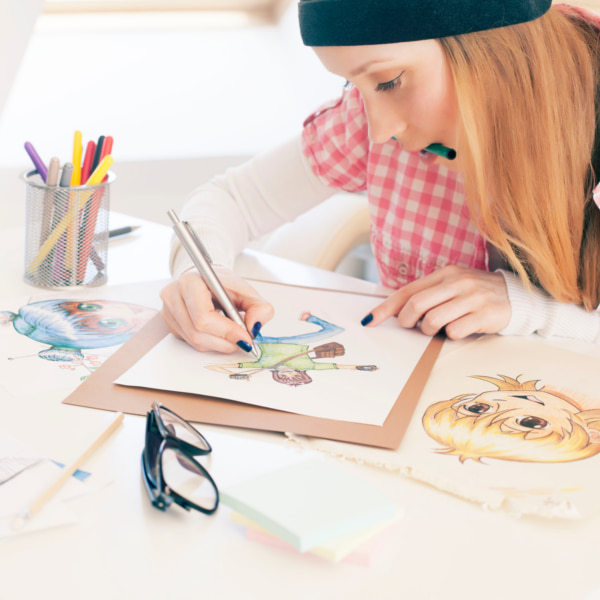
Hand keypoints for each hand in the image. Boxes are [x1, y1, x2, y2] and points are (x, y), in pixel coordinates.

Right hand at [160, 268, 273, 352]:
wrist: (207, 281)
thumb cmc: (224, 285)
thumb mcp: (247, 291)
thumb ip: (259, 307)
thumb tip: (254, 327)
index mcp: (190, 282)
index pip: (203, 316)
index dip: (226, 331)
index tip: (245, 337)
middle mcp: (173, 296)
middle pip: (198, 333)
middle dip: (225, 341)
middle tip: (243, 339)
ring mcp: (168, 312)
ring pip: (195, 341)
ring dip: (220, 344)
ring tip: (233, 333)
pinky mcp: (171, 325)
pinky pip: (192, 343)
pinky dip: (211, 343)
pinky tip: (219, 332)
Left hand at [363, 266, 510, 339]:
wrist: (517, 297)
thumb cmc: (476, 294)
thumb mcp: (452, 287)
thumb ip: (428, 295)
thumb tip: (397, 312)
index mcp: (445, 274)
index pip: (407, 291)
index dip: (385, 308)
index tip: (370, 320)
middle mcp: (457, 282)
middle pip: (416, 305)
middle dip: (406, 321)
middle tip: (411, 326)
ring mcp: (471, 298)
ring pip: (433, 320)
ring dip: (429, 330)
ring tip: (440, 328)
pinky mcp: (484, 315)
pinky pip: (455, 331)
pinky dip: (452, 335)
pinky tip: (460, 329)